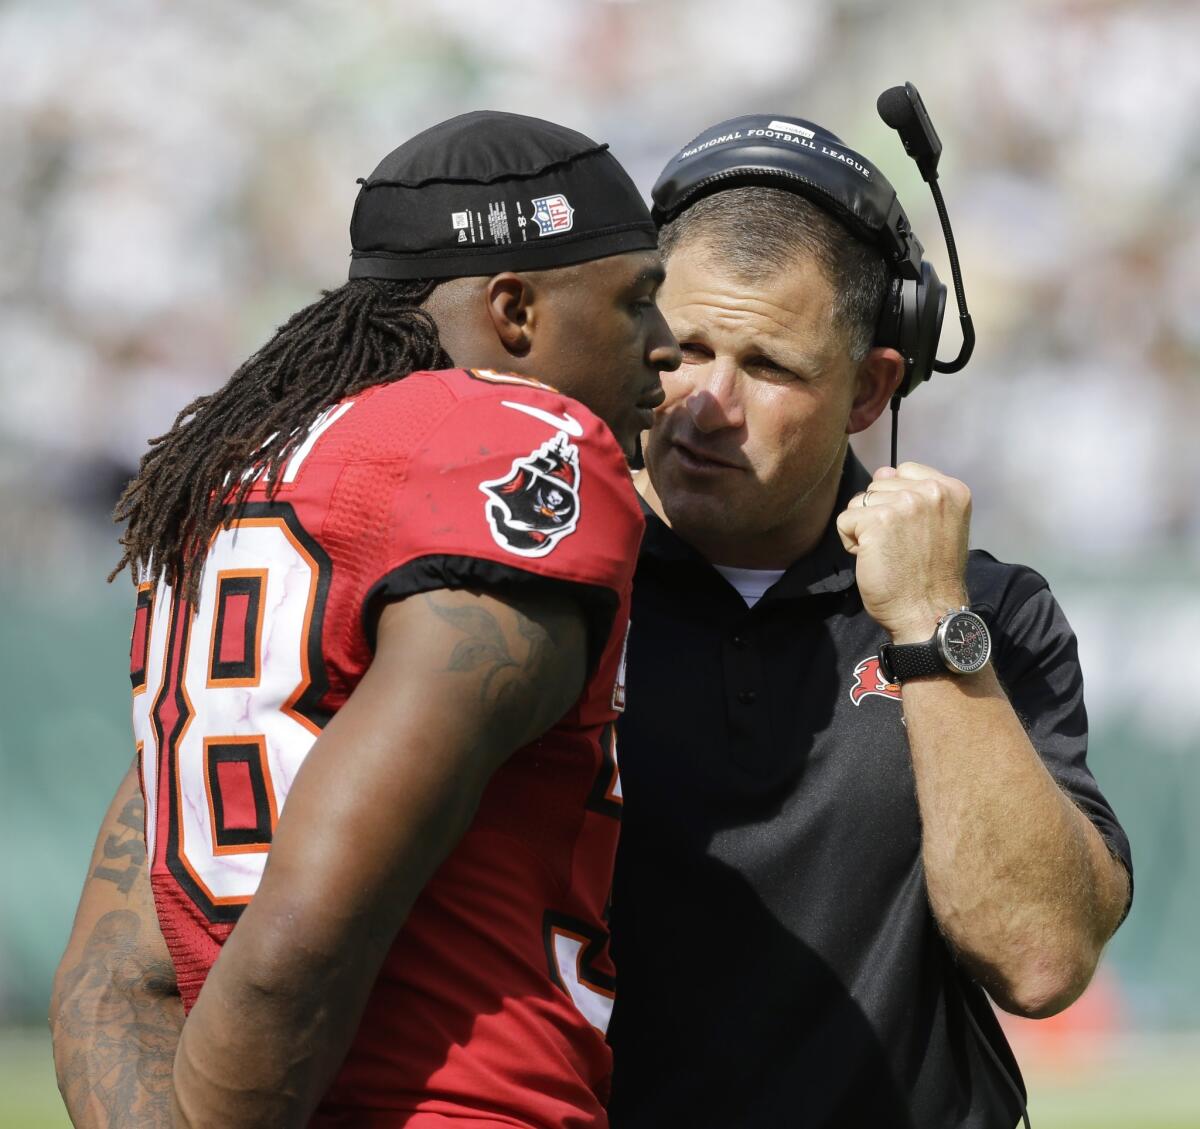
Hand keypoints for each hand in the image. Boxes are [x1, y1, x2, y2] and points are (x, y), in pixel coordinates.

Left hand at [835, 462, 970, 642]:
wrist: (930, 613)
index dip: (897, 502)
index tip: (912, 532)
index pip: (904, 471)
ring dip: (864, 530)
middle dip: (879, 515)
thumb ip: (914, 495)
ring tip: (888, 554)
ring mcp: (906, 503)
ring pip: (859, 502)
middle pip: (878, 486)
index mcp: (952, 489)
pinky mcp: (878, 520)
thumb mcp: (936, 526)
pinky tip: (873, 560)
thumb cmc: (930, 576)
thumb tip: (882, 470)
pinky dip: (851, 543)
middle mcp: (932, 491)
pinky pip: (844, 521)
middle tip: (900, 548)